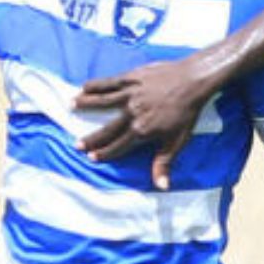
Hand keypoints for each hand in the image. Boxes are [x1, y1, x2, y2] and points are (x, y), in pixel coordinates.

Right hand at [74, 58, 212, 190]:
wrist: (192, 80)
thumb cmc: (186, 113)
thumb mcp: (177, 141)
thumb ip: (164, 163)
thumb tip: (162, 186)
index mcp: (141, 130)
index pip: (118, 146)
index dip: (104, 153)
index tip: (91, 157)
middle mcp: (132, 113)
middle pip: (107, 129)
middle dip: (91, 138)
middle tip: (76, 145)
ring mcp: (130, 94)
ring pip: (103, 101)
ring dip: (86, 104)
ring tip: (71, 106)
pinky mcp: (131, 77)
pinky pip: (109, 83)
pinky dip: (96, 85)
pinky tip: (84, 86)